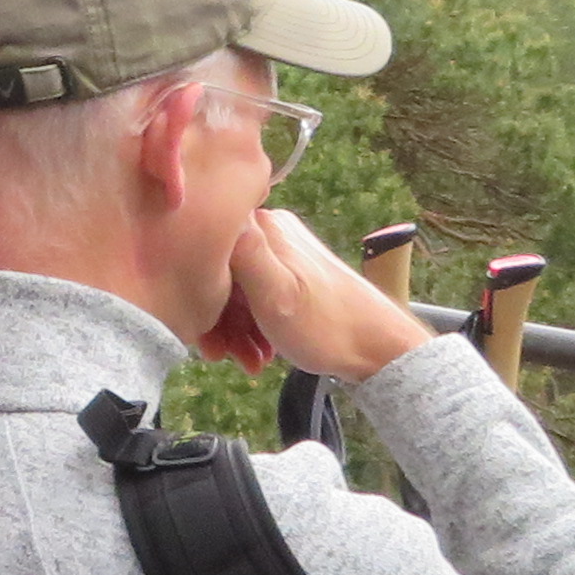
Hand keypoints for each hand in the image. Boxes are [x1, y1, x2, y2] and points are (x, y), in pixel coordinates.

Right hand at [220, 209, 429, 389]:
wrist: (377, 349)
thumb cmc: (327, 325)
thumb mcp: (276, 294)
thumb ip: (246, 254)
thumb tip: (214, 213)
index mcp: (262, 227)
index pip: (206, 253)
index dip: (197, 294)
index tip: (200, 332)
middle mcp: (269, 232)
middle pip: (220, 275)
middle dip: (218, 320)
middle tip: (222, 356)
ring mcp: (281, 254)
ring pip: (236, 292)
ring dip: (236, 331)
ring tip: (248, 361)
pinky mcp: (291, 275)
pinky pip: (255, 299)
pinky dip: (253, 328)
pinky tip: (261, 354)